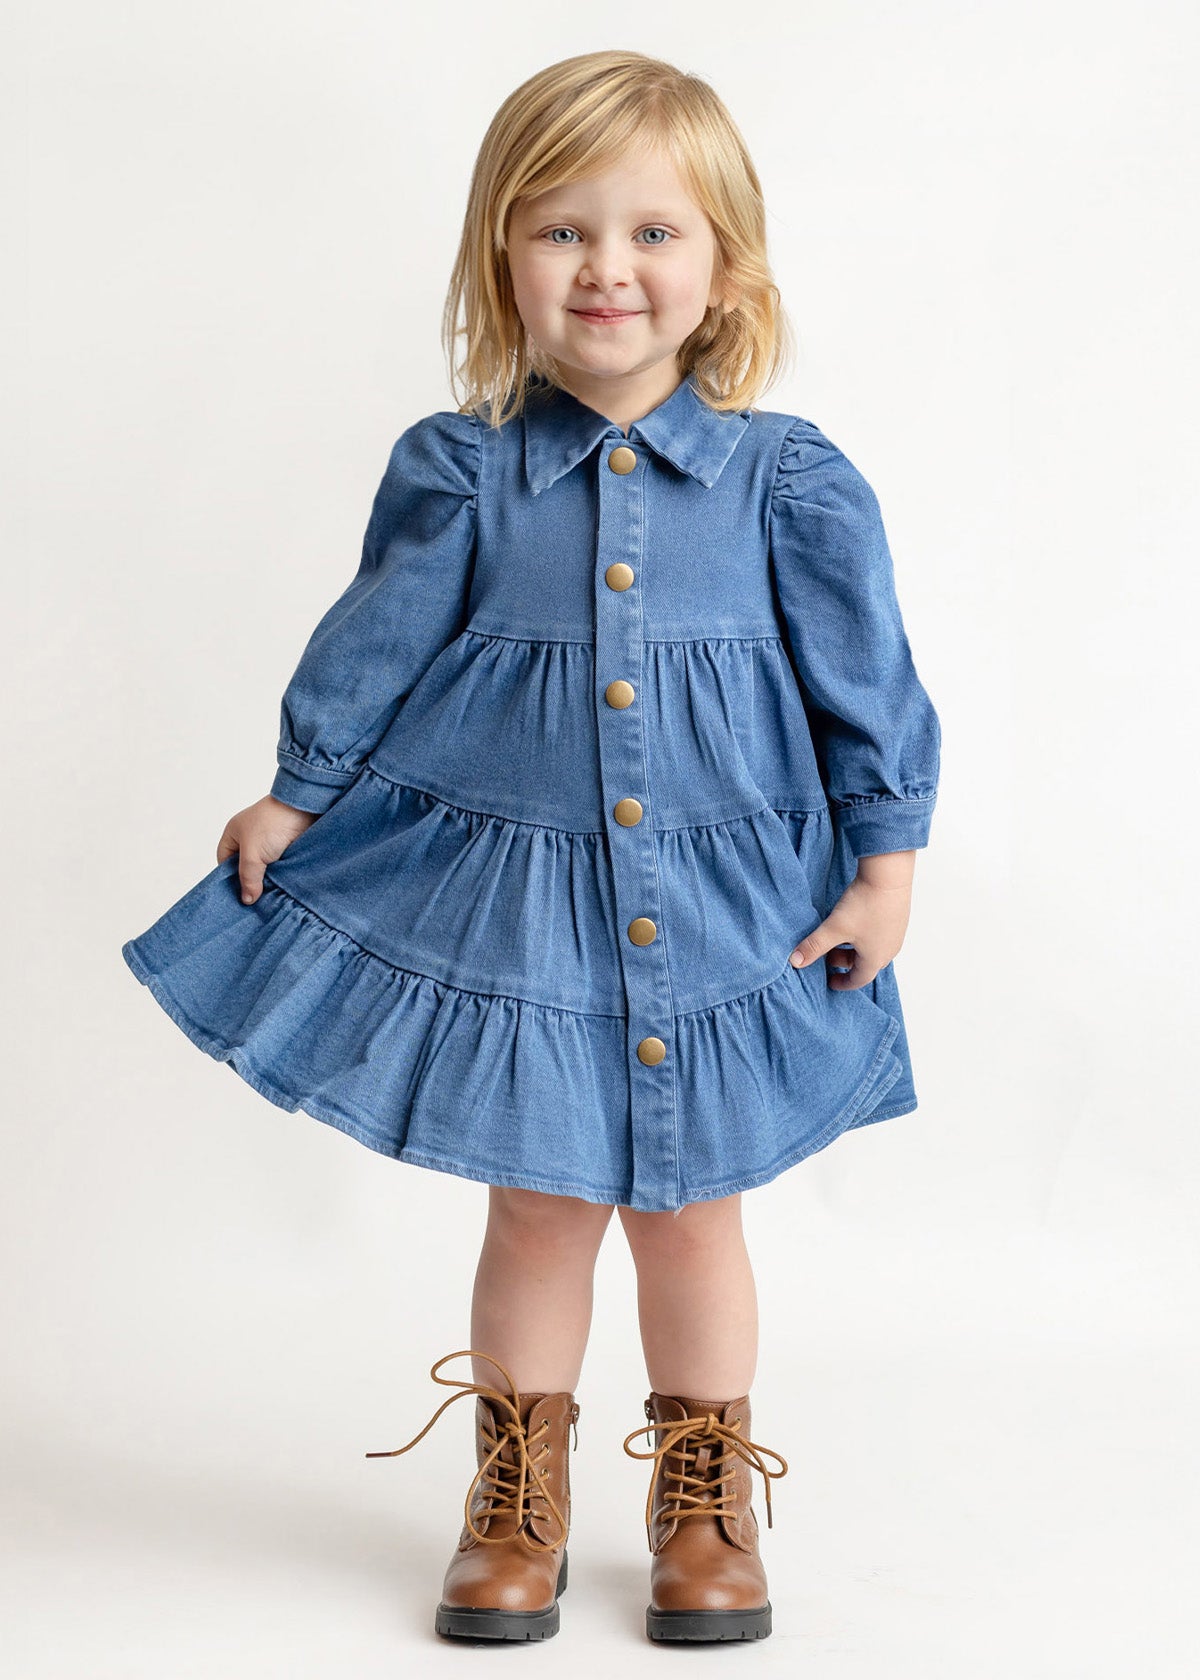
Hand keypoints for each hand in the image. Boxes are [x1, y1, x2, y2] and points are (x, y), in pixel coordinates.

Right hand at [217, 795, 319, 905]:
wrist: (307, 807)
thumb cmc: (274, 823)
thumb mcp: (253, 853)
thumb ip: (248, 877)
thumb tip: (247, 899)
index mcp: (234, 836)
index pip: (225, 864)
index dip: (230, 880)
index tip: (237, 898)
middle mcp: (250, 840)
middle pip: (245, 869)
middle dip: (250, 884)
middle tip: (255, 902)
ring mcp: (269, 845)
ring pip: (263, 871)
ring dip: (267, 881)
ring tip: (269, 898)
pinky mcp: (286, 850)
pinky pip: (279, 868)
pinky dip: (280, 877)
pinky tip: (281, 888)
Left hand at [788, 855, 914, 990]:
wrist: (889, 874)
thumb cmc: (865, 904)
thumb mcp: (834, 928)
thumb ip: (814, 945)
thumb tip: (795, 961)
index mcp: (876, 958)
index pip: (859, 980)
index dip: (842, 983)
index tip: (831, 982)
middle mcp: (890, 949)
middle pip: (865, 964)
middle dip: (844, 962)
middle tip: (827, 955)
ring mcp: (896, 933)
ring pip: (872, 948)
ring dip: (853, 947)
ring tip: (837, 936)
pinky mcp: (897, 918)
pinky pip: (879, 935)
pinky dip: (864, 935)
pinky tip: (853, 921)